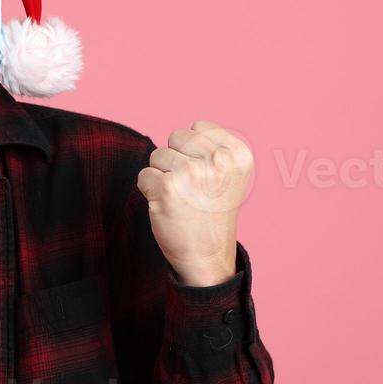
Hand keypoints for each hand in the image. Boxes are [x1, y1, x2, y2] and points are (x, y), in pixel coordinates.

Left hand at [137, 120, 253, 286]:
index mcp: (238, 155)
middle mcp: (219, 161)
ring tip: (180, 199)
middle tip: (191, 189)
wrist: (207, 256)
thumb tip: (192, 129)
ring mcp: (193, 172)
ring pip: (157, 155)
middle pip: (176, 137)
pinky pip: (144, 175)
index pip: (199, 127)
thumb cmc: (213, 214)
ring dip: (162, 176)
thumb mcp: (231, 176)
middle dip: (176, 159)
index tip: (205, 176)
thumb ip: (216, 147)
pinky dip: (149, 191)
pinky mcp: (168, 188)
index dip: (194, 150)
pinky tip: (167, 207)